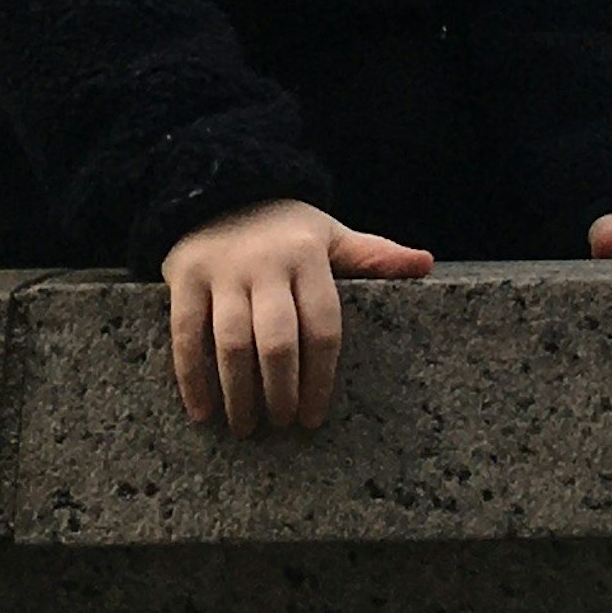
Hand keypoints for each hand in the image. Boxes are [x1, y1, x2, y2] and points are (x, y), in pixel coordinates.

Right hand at [162, 197, 431, 434]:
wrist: (219, 185)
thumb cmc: (285, 227)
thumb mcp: (331, 234)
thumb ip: (373, 256)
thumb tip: (426, 264)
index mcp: (308, 255)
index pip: (323, 325)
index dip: (320, 377)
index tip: (314, 417)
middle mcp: (266, 263)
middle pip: (278, 339)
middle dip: (281, 391)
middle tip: (282, 424)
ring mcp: (223, 270)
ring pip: (232, 341)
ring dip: (239, 392)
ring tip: (246, 427)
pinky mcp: (185, 275)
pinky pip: (187, 333)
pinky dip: (192, 378)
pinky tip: (203, 412)